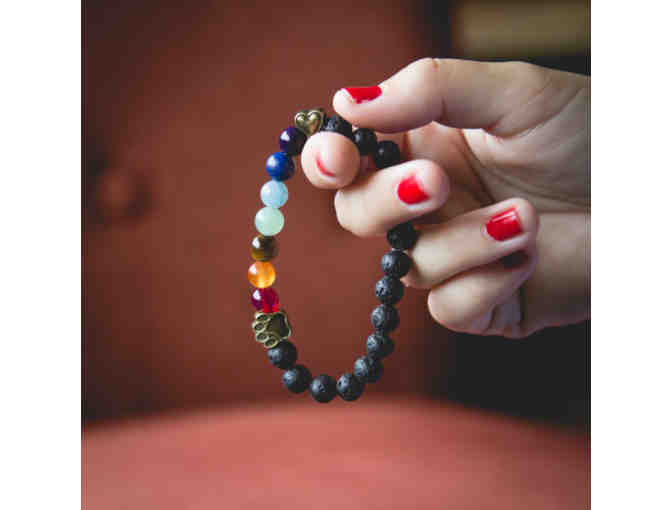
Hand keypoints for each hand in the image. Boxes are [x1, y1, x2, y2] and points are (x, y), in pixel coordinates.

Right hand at [300, 58, 589, 337]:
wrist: (650, 200)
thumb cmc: (589, 136)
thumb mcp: (514, 92)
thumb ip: (430, 88)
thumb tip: (347, 102)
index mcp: (423, 149)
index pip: (350, 160)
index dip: (329, 161)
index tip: (338, 158)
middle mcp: (429, 206)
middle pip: (359, 218)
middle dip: (389, 204)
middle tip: (438, 183)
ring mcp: (453, 257)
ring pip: (410, 268)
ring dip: (464, 243)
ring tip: (526, 218)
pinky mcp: (482, 305)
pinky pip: (449, 310)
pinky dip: (486, 285)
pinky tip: (529, 257)